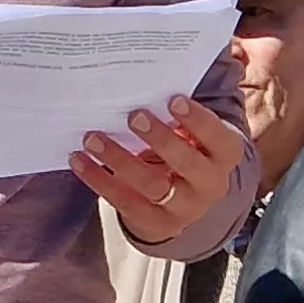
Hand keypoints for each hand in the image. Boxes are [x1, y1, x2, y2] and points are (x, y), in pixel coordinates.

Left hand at [77, 97, 249, 247]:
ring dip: (120, 160)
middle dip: (160, 139)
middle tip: (134, 116)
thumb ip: (181, 113)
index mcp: (224, 156)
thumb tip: (147, 79)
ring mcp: (183, 209)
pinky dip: (99, 179)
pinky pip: (124, 202)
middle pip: (187, 164)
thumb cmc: (187, 150)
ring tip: (93, 138)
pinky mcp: (155, 223)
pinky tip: (79, 160)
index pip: (219, 138)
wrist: (185, 202)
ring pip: (152, 185)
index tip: (173, 99)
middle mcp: (210, 185)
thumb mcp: (195, 133)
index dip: (198, 120)